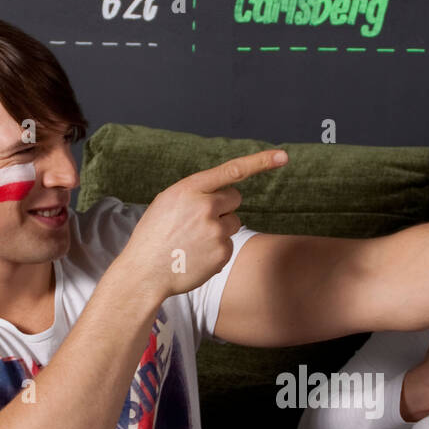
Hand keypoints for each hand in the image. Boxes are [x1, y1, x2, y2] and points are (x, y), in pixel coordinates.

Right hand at [116, 149, 287, 297]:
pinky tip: (196, 255)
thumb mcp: (167, 202)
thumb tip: (222, 195)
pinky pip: (229, 245)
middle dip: (224, 206)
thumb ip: (195, 193)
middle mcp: (205, 207)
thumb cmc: (154, 235)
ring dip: (220, 229)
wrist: (145, 272)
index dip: (260, 162)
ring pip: (234, 222)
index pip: (231, 170)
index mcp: (189, 189)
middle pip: (235, 198)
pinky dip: (217, 250)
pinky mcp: (223, 253)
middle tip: (200, 220)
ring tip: (194, 241)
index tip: (283, 156)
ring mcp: (216, 231)